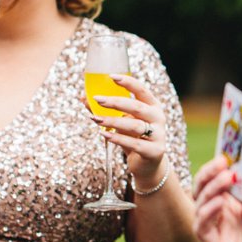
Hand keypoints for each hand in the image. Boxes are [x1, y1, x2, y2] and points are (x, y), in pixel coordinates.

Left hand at [89, 74, 171, 188]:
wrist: (148, 164)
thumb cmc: (133, 138)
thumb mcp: (121, 122)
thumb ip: (107, 111)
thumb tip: (83, 97)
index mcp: (153, 107)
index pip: (142, 90)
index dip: (128, 83)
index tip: (111, 76)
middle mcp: (158, 118)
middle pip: (137, 107)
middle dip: (116, 102)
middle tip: (97, 99)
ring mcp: (158, 135)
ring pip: (135, 125)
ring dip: (113, 121)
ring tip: (95, 119)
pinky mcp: (154, 151)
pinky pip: (134, 143)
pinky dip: (118, 138)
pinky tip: (104, 134)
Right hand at [191, 158, 241, 241]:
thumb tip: (227, 172)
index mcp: (235, 204)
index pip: (214, 183)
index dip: (214, 170)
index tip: (223, 156)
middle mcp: (223, 218)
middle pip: (202, 193)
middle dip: (208, 176)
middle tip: (220, 164)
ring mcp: (219, 234)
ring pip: (199, 209)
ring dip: (209, 191)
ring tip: (225, 179)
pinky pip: (202, 230)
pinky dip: (207, 213)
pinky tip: (219, 203)